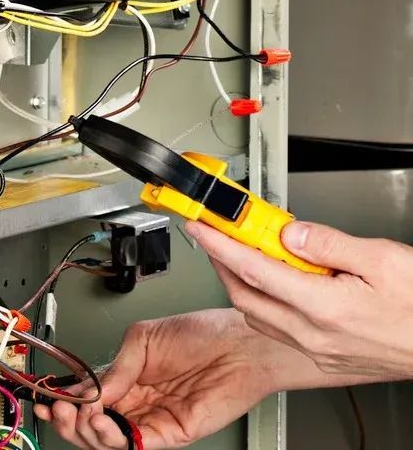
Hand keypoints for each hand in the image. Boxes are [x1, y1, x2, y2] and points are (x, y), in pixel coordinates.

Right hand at [34, 309, 284, 448]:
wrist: (238, 345)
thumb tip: (90, 388)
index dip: (66, 399)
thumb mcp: (145, 338)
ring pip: (109, 439)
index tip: (47, 397)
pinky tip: (104, 422)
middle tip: (60, 409)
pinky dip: (115, 439)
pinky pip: (136, 444)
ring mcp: (152, 418)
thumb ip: (117, 366)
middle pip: (93, 422)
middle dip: (70, 420)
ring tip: (83, 414)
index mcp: (127, 375)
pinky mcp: (170, 434)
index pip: (88, 395)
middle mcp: (137, 399)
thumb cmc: (201, 332)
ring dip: (88, 430)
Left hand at [187, 219, 412, 381]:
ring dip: (239, 281)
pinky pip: (277, 328)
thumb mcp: (381, 257)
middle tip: (213, 232)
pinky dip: (262, 301)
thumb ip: (328, 242)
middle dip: (220, 260)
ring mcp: (318, 350)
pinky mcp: (325, 358)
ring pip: (257, 314)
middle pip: (244, 294)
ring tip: (239, 249)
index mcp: (323, 306)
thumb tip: (289, 231)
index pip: (252, 267)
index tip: (200, 223)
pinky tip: (270, 281)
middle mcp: (314, 334)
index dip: (219, 241)